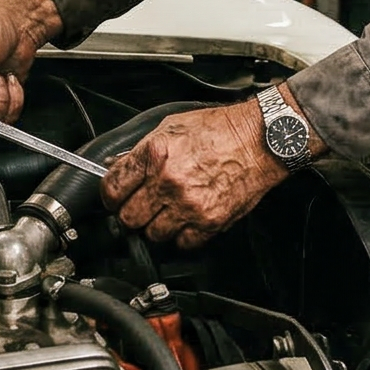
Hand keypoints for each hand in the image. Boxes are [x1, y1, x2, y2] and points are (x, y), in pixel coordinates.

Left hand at [102, 91, 313, 249]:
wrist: (259, 141)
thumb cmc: (220, 130)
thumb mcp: (172, 126)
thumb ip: (141, 150)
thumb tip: (117, 167)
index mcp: (155, 154)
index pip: (112, 189)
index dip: (110, 196)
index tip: (115, 198)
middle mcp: (169, 182)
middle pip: (128, 218)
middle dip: (131, 214)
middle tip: (140, 206)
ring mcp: (189, 205)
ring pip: (153, 235)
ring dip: (156, 226)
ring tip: (167, 210)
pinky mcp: (209, 222)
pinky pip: (182, 243)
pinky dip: (182, 235)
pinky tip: (186, 218)